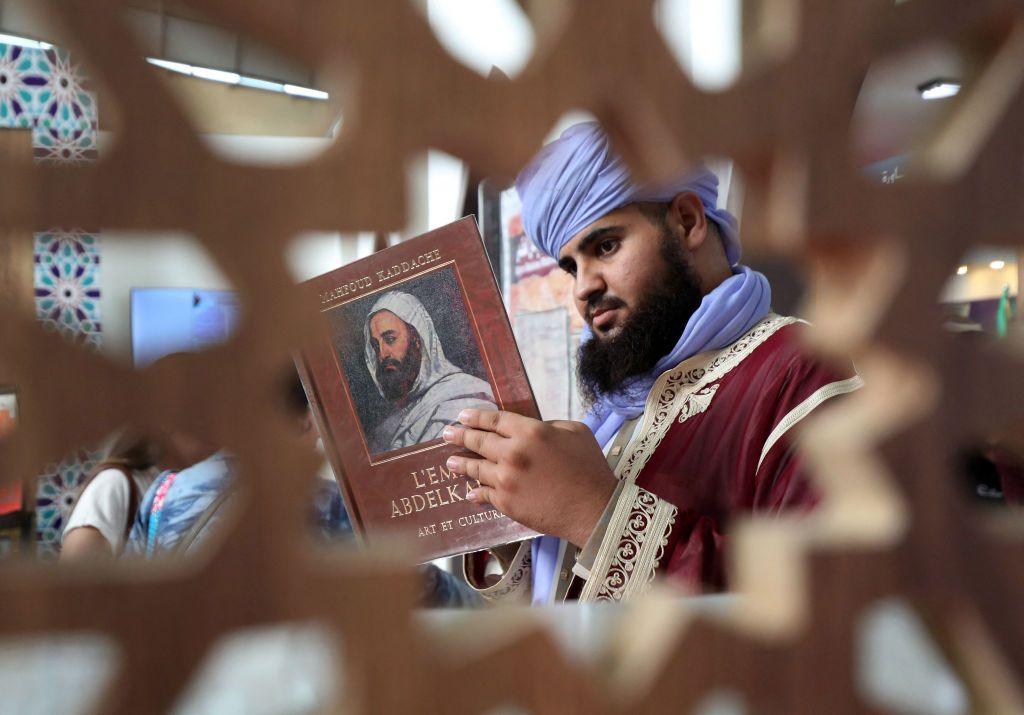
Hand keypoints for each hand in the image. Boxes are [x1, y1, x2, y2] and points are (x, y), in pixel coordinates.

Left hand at [442, 409, 616, 546]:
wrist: (593, 509)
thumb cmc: (589, 468)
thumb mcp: (575, 432)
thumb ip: (549, 425)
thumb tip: (530, 430)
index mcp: (531, 431)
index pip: (495, 420)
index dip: (476, 417)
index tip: (462, 416)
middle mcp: (513, 453)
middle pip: (479, 441)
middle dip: (460, 436)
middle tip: (447, 433)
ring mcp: (506, 479)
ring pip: (476, 468)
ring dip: (461, 463)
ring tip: (450, 462)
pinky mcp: (506, 502)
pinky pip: (483, 494)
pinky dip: (475, 492)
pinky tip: (469, 492)